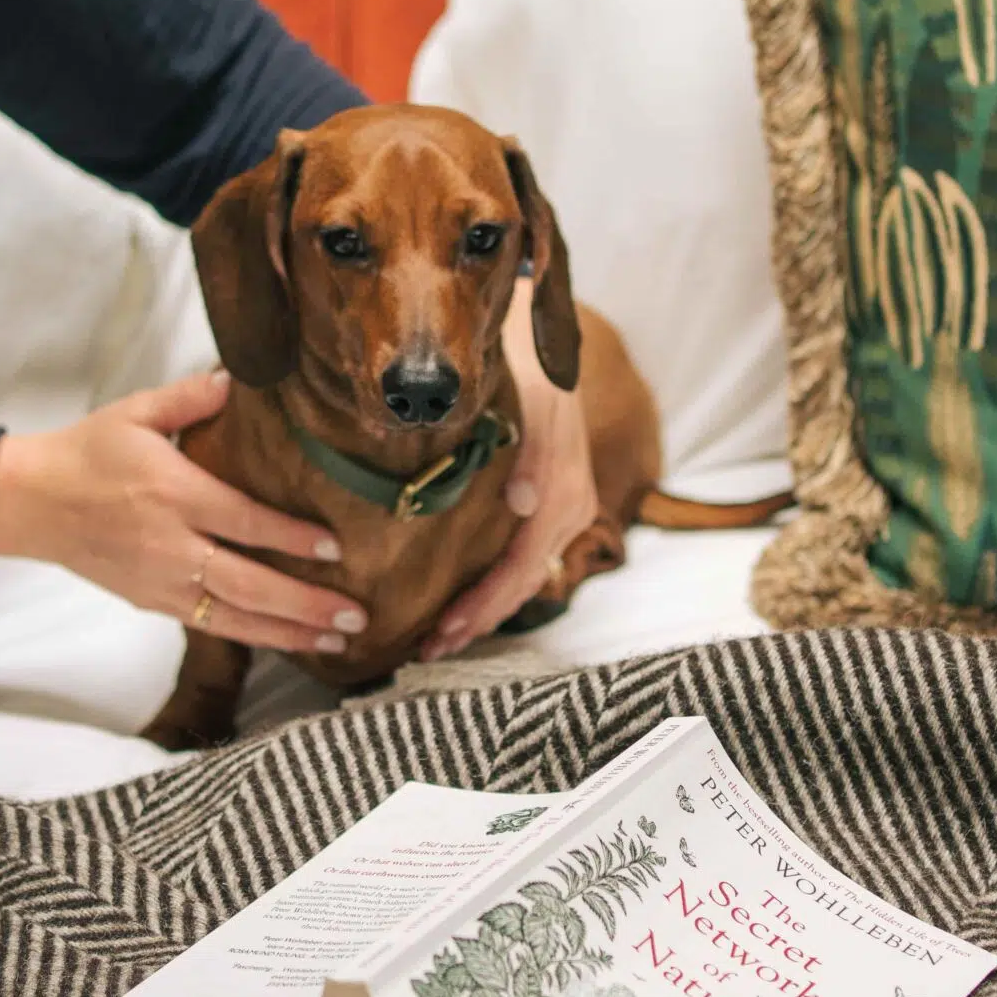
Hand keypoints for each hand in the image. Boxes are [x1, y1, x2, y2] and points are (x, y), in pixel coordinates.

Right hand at [0, 369, 366, 657]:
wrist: (32, 502)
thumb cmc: (87, 453)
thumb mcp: (137, 412)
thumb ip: (192, 397)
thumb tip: (238, 379)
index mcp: (173, 494)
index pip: (244, 521)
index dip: (291, 537)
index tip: (335, 547)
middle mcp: (172, 546)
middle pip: (249, 584)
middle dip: (306, 603)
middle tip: (355, 614)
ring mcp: (162, 582)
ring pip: (235, 617)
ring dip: (290, 632)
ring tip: (337, 640)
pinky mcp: (152, 603)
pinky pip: (211, 626)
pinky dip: (253, 636)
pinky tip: (289, 641)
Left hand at [422, 278, 598, 660]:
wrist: (537, 344)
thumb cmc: (527, 375)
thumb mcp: (532, 408)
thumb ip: (535, 459)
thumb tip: (525, 505)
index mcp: (562, 499)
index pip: (516, 572)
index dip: (478, 608)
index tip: (439, 633)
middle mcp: (568, 512)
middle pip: (520, 586)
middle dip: (476, 622)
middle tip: (428, 651)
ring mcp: (563, 512)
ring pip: (523, 577)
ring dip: (484, 609)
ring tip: (441, 636)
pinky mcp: (552, 506)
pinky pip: (524, 558)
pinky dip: (496, 584)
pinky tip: (467, 598)